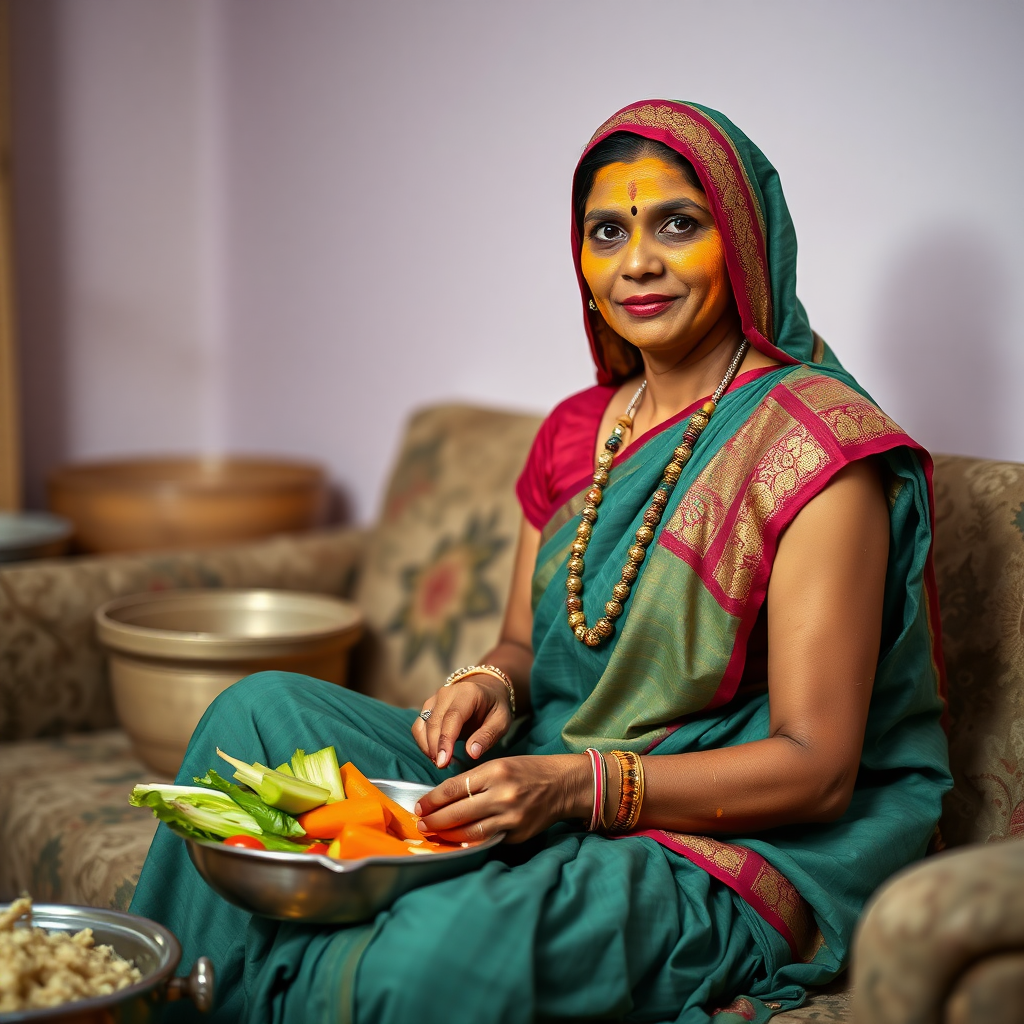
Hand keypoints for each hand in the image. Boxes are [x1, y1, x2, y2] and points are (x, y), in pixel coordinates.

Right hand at [412, 673, 512, 768]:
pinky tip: (435, 754)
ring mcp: (434, 699)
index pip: (452, 717)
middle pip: (434, 723)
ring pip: (421, 726)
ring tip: (441, 762)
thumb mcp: (502, 721)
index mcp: (467, 693)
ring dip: (427, 747)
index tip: (444, 761)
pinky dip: (423, 743)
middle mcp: (446, 693)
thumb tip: (472, 754)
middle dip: (435, 748)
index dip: (446, 740)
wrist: (486, 690)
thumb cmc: (494, 708)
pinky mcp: (427, 708)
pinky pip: (418, 727)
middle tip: (444, 767)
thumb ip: (487, 736)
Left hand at [413, 754, 591, 843]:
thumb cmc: (527, 771)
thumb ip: (474, 780)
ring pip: (470, 831)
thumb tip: (443, 798)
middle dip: (435, 820)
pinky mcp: (518, 833)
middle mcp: (502, 793)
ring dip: (448, 834)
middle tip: (421, 824)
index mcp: (495, 771)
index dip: (433, 800)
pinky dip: (470, 842)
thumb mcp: (500, 764)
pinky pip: (488, 840)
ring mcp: (511, 816)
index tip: (420, 807)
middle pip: (458, 812)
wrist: (562, 784)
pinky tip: (458, 842)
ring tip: (435, 834)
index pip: (454, 787)